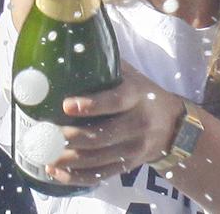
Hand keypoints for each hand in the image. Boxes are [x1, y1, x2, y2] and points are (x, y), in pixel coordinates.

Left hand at [46, 61, 185, 184]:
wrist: (175, 127)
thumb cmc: (142, 94)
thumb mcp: (131, 75)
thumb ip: (106, 63)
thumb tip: (72, 43)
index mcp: (136, 96)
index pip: (115, 101)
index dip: (92, 105)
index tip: (67, 105)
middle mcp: (138, 124)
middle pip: (102, 136)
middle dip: (72, 137)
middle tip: (46, 135)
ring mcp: (134, 148)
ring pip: (99, 159)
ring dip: (69, 159)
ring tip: (45, 154)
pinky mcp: (129, 165)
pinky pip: (102, 175)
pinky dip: (77, 176)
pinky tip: (56, 172)